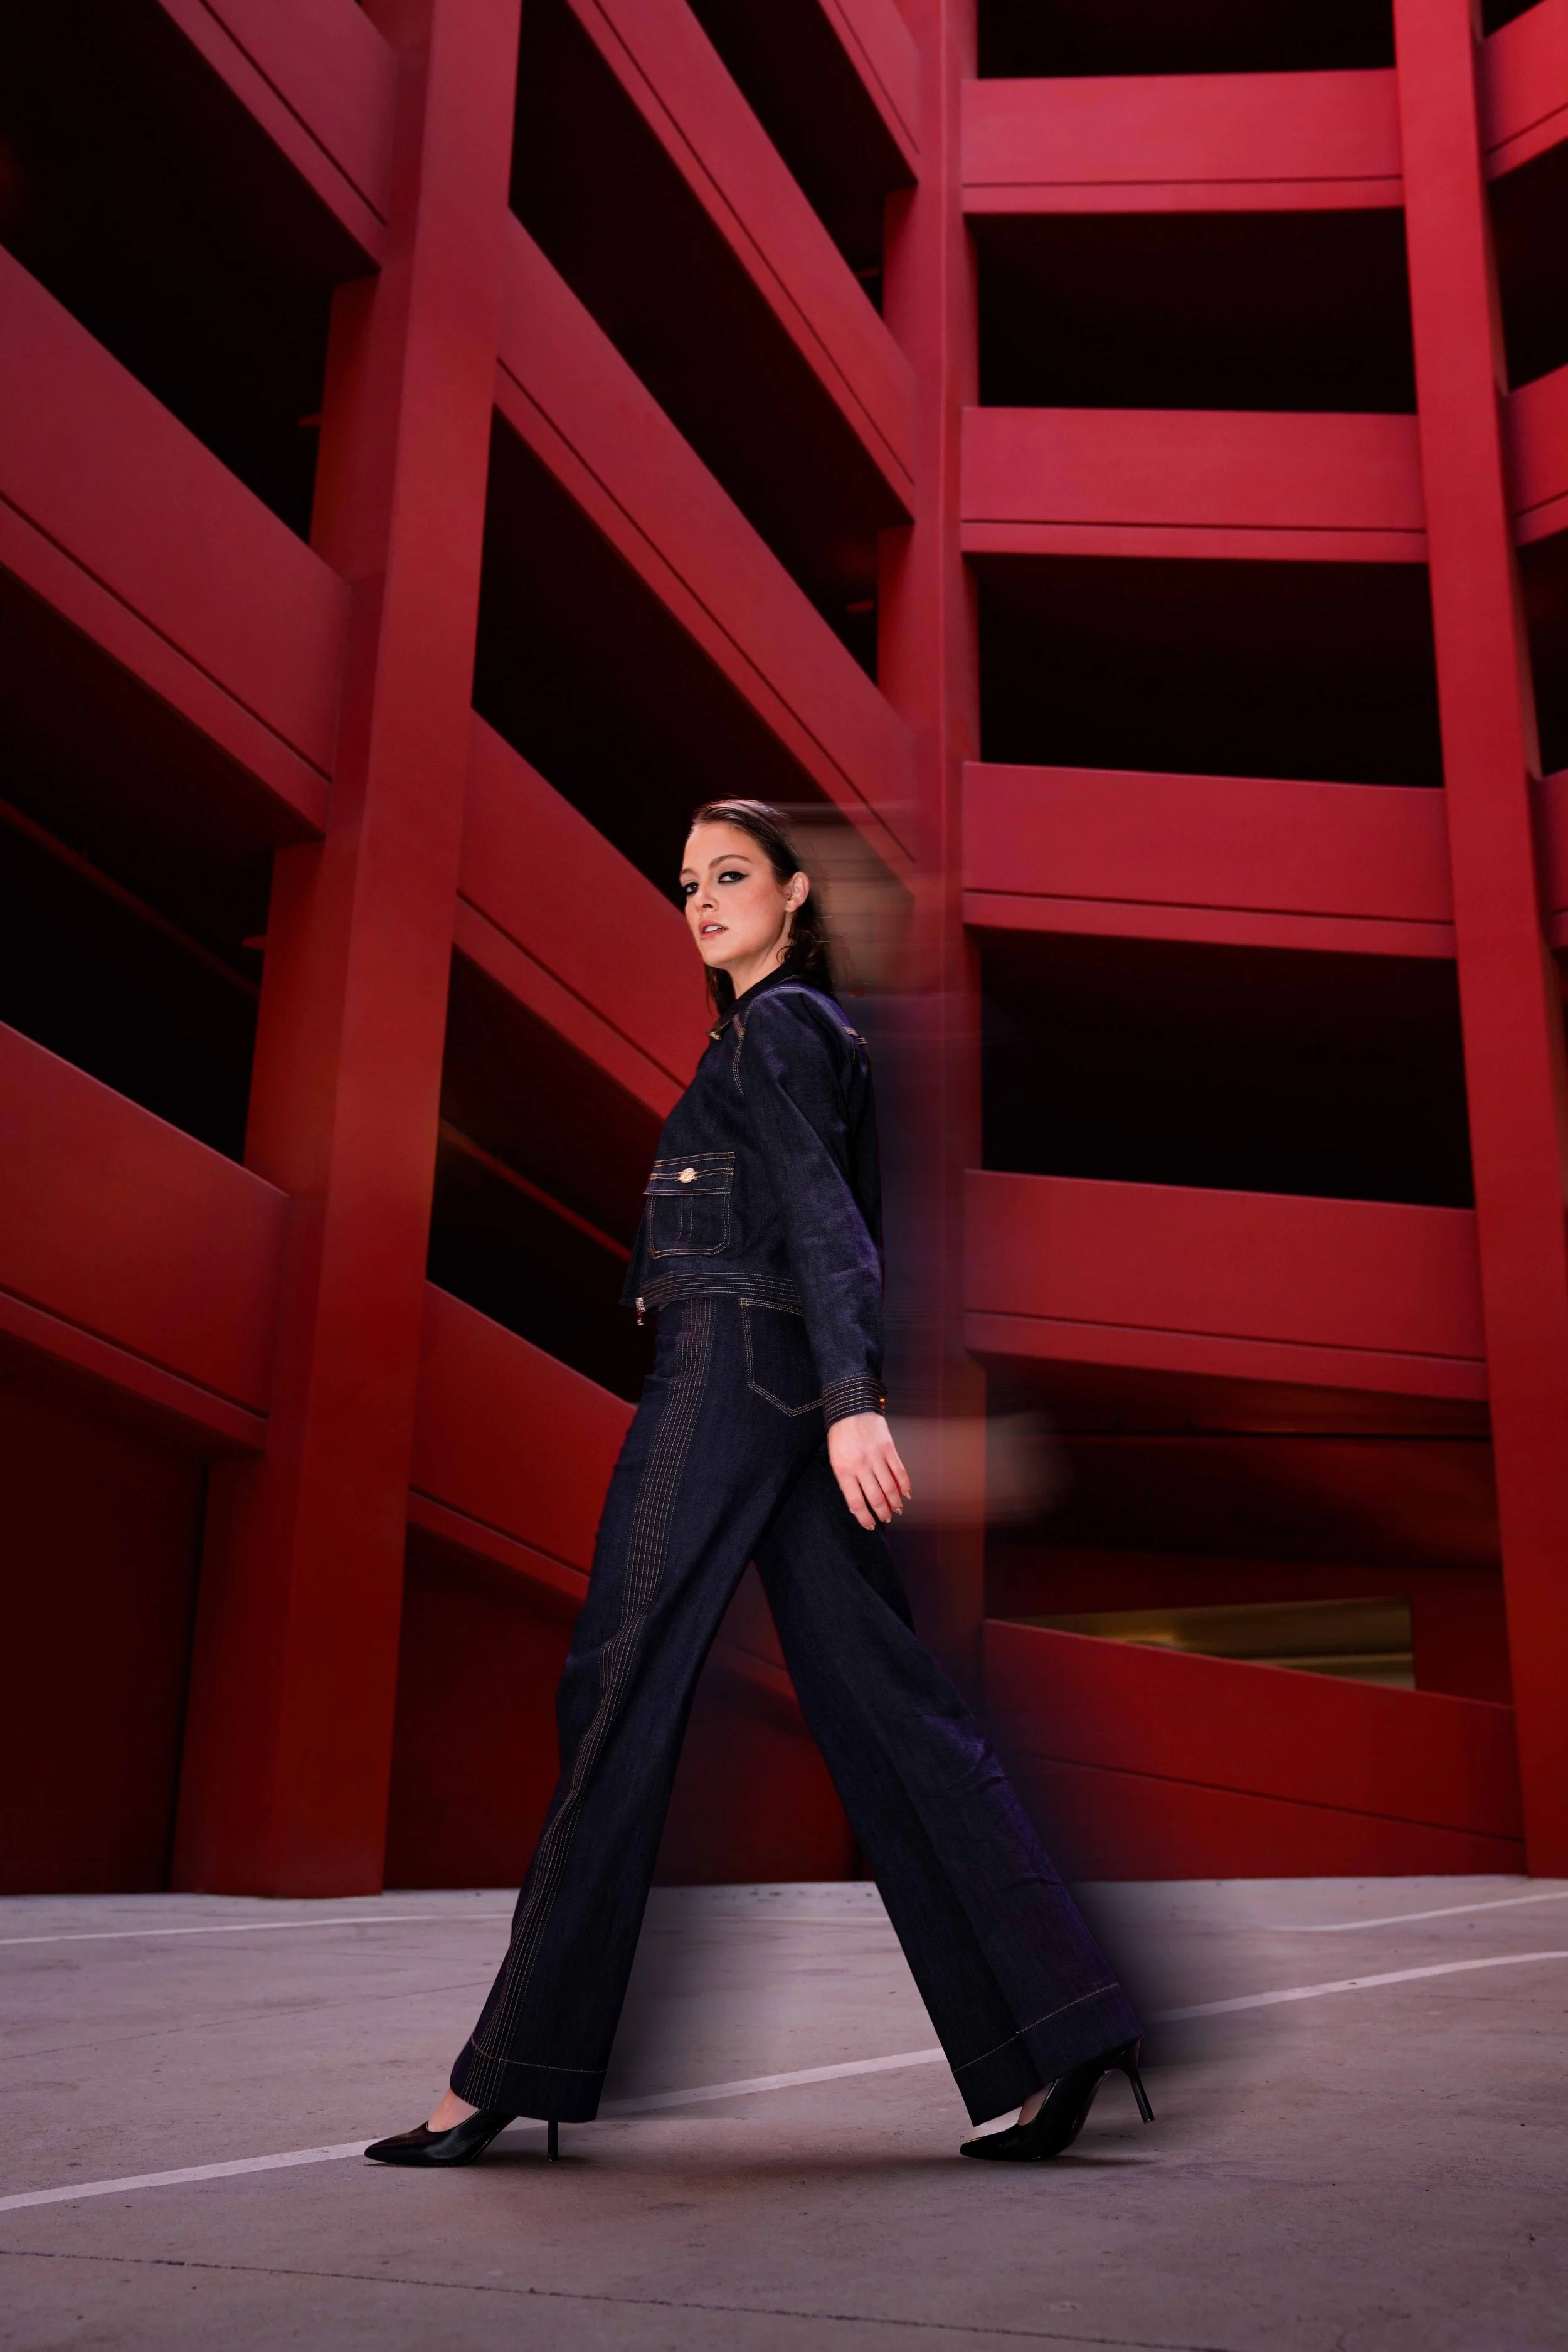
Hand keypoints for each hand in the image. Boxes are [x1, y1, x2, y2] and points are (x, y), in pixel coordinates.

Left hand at [827, 1413, 911, 1530]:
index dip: (864, 1518)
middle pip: (875, 1498)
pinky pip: (899, 1471)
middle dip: (882, 1512)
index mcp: (844, 1470)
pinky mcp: (889, 1448)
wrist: (851, 1408)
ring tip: (897, 1510)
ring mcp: (876, 1457)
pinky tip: (906, 1494)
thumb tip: (857, 1504)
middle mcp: (861, 1466)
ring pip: (889, 1487)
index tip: (870, 1525)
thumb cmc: (841, 1436)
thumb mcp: (835, 1460)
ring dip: (895, 1502)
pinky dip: (905, 1485)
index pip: (856, 1502)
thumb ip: (845, 1481)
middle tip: (886, 1518)